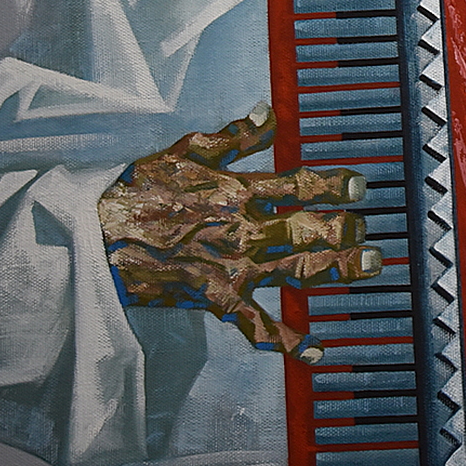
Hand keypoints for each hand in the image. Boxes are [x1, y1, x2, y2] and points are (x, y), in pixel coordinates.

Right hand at [97, 106, 381, 361]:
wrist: (94, 240)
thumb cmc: (136, 193)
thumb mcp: (182, 153)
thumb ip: (233, 137)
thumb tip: (268, 113)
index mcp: (236, 192)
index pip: (297, 186)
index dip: (333, 186)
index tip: (360, 186)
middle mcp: (243, 231)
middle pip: (308, 230)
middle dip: (345, 229)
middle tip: (368, 230)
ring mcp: (233, 269)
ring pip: (297, 272)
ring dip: (338, 269)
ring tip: (371, 266)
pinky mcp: (218, 300)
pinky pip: (258, 327)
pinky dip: (288, 342)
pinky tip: (319, 351)